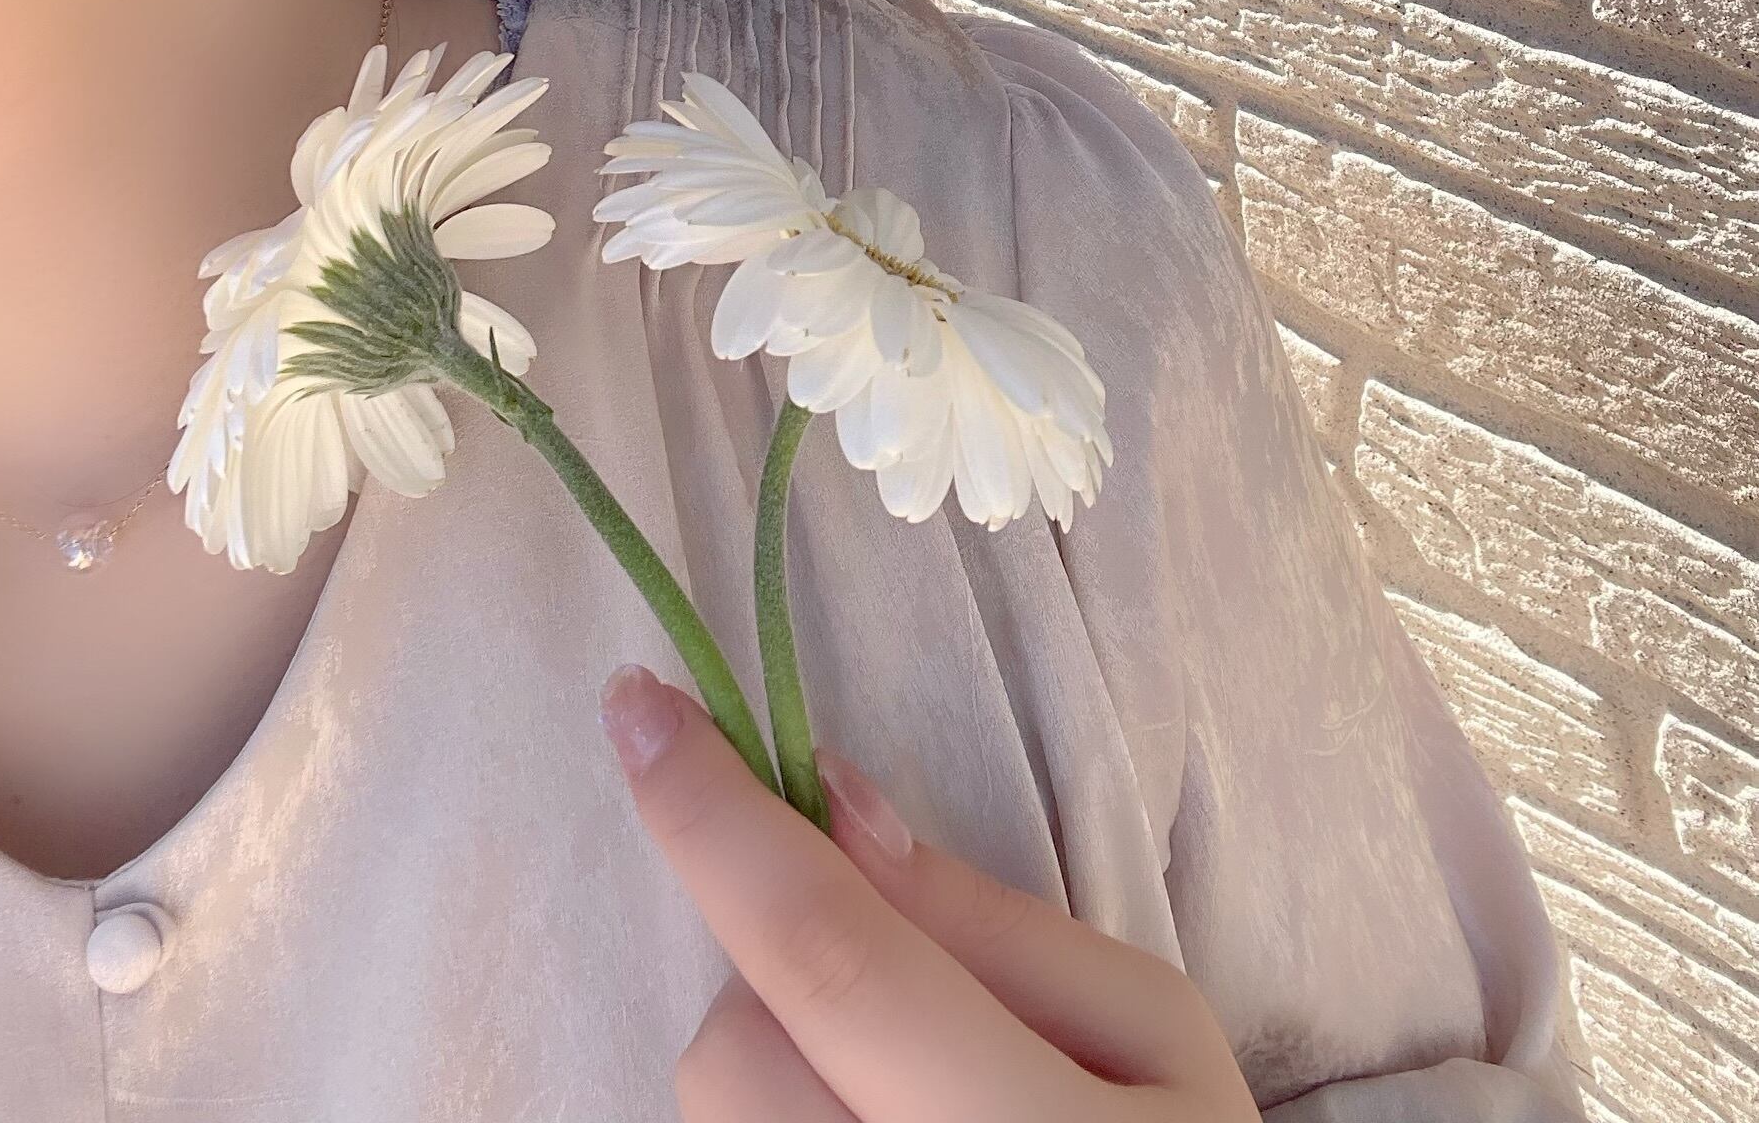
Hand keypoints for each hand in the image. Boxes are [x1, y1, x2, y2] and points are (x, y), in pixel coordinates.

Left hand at [599, 664, 1259, 1121]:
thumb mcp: (1153, 1028)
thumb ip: (986, 918)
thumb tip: (831, 799)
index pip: (831, 956)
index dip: (719, 821)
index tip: (636, 708)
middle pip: (732, 1049)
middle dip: (779, 975)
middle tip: (902, 993)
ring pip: (717, 1107)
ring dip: (786, 1060)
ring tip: (910, 1087)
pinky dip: (789, 1107)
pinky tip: (883, 1118)